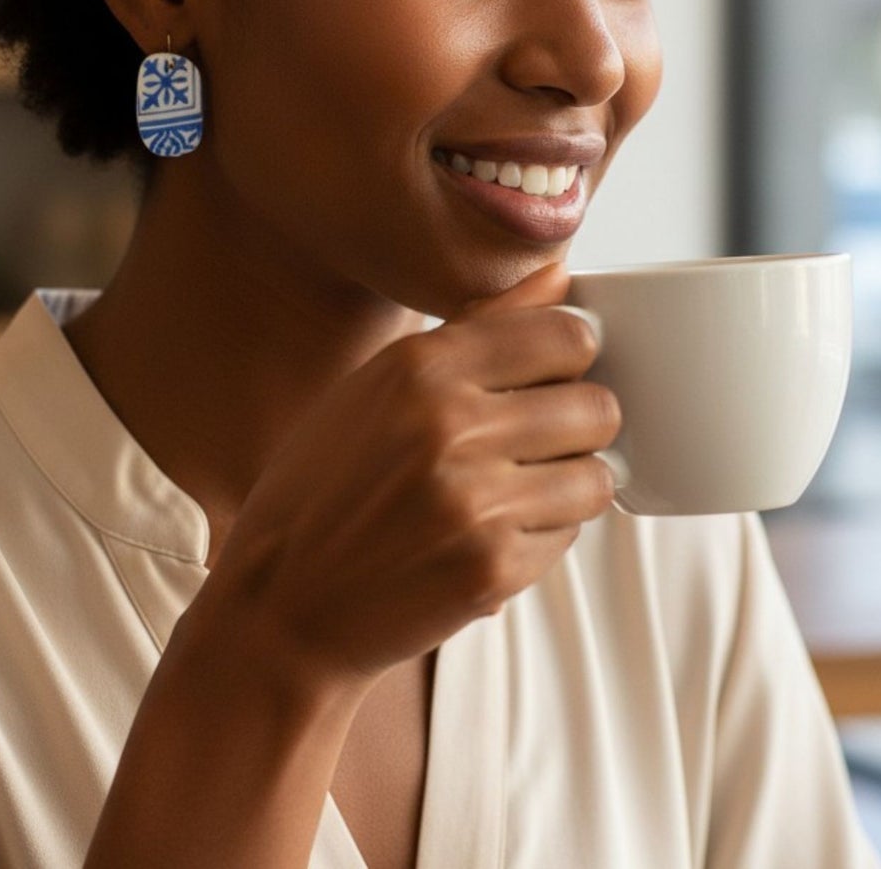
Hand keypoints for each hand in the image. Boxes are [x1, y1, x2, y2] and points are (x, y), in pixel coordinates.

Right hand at [197, 261, 619, 689]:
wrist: (283, 608)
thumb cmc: (328, 486)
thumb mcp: (379, 385)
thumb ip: (479, 326)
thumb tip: (560, 273)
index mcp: (419, 367)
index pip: (566, 334)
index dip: (573, 354)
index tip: (557, 373)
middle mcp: (450, 426)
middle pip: (596, 405)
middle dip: (580, 423)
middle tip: (541, 441)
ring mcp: (475, 503)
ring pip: (597, 475)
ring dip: (571, 483)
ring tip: (519, 490)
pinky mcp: (493, 571)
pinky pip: (570, 536)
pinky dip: (545, 535)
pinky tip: (493, 534)